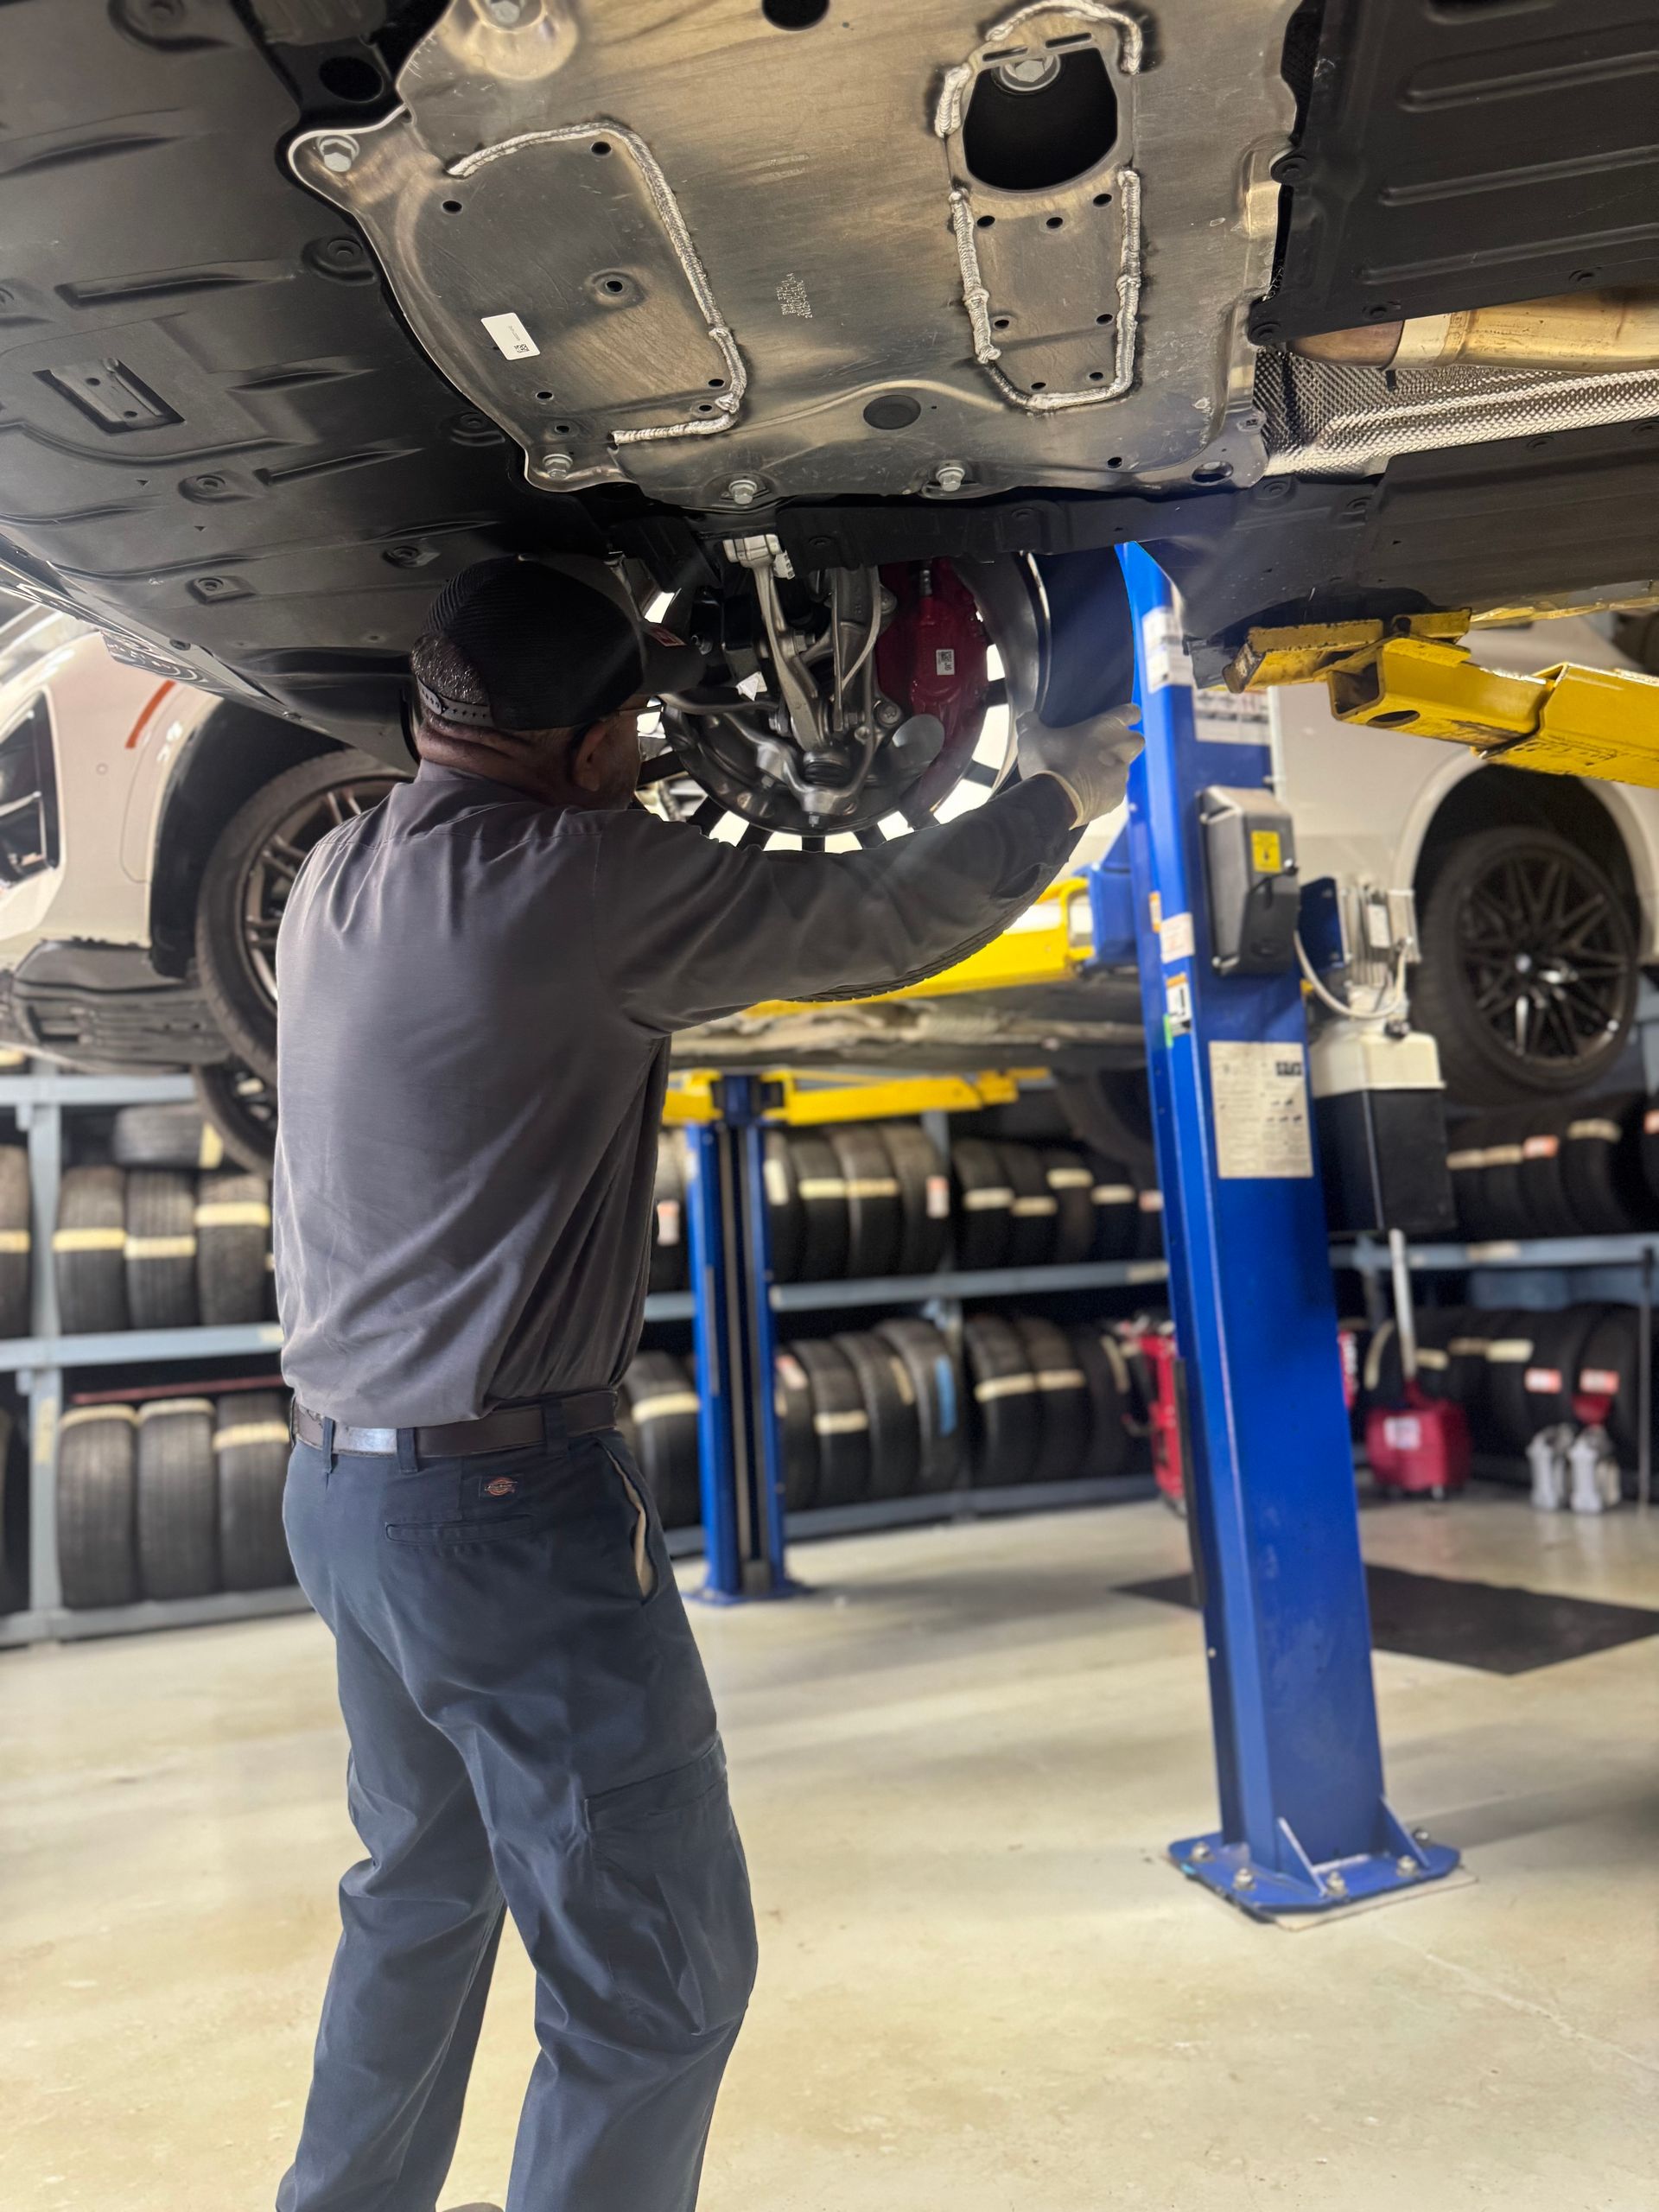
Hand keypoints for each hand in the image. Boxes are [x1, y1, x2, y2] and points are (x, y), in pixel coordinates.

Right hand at [1015, 704, 1142, 823]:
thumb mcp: (1031, 736)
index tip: (1117, 717)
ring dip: (1111, 769)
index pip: (1131, 712)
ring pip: (1124, 768)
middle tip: (1102, 748)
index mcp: (1106, 726)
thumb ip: (1031, 722)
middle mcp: (1121, 749)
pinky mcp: (1116, 798)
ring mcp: (1121, 775)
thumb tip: (1028, 717)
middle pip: (1137, 740)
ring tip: (1088, 774)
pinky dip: (1104, 791)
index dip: (1126, 713)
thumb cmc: (1046, 762)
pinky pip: (1114, 791)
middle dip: (1124, 744)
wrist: (1052, 803)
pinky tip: (1085, 793)